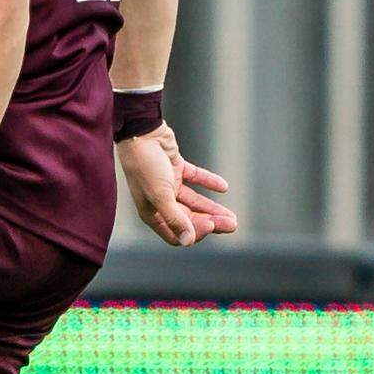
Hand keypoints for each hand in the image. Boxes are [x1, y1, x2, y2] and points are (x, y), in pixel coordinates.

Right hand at [118, 127, 239, 246]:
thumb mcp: (160, 195)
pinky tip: (223, 187)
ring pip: (194, 202)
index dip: (194, 233)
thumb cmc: (145, 165)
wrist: (140, 132)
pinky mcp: (175, 168)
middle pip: (189, 219)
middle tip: (233, 225)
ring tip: (232, 216)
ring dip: (212, 209)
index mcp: (151, 212)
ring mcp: (168, 184)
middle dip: (210, 222)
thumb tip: (188, 241)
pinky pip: (195, 178)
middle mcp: (159, 201)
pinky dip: (209, 182)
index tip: (211, 224)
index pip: (176, 234)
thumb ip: (175, 218)